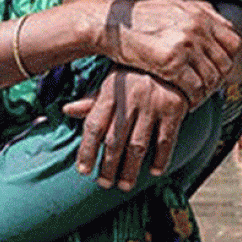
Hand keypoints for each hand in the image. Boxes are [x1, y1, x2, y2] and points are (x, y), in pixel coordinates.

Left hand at [63, 67, 187, 190]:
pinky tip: (153, 172)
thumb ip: (92, 100)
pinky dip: (160, 159)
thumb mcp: (112, 80)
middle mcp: (130, 100)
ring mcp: (153, 106)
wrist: (171, 56)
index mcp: (110, 92)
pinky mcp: (174, 110)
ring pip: (138, 145)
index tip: (83, 170)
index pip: (94, 126)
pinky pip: (166, 140)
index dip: (87, 150)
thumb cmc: (135, 71)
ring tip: (123, 185)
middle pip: (115, 140)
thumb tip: (67, 111)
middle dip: (107, 166)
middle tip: (103, 184)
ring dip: (130, 169)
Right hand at [101, 0, 237, 106]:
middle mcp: (196, 27)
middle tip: (207, 87)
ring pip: (211, 77)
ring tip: (196, 97)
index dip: (227, 57)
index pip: (233, 41)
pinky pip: (194, 88)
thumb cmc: (136, 16)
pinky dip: (193, 98)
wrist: (108, 24)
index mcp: (200, 13)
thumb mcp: (171, 2)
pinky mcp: (170, 62)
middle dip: (218, 78)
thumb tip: (216, 14)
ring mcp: (184, 44)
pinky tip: (186, 102)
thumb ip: (197, 9)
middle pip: (225, 61)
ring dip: (206, 91)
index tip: (216, 67)